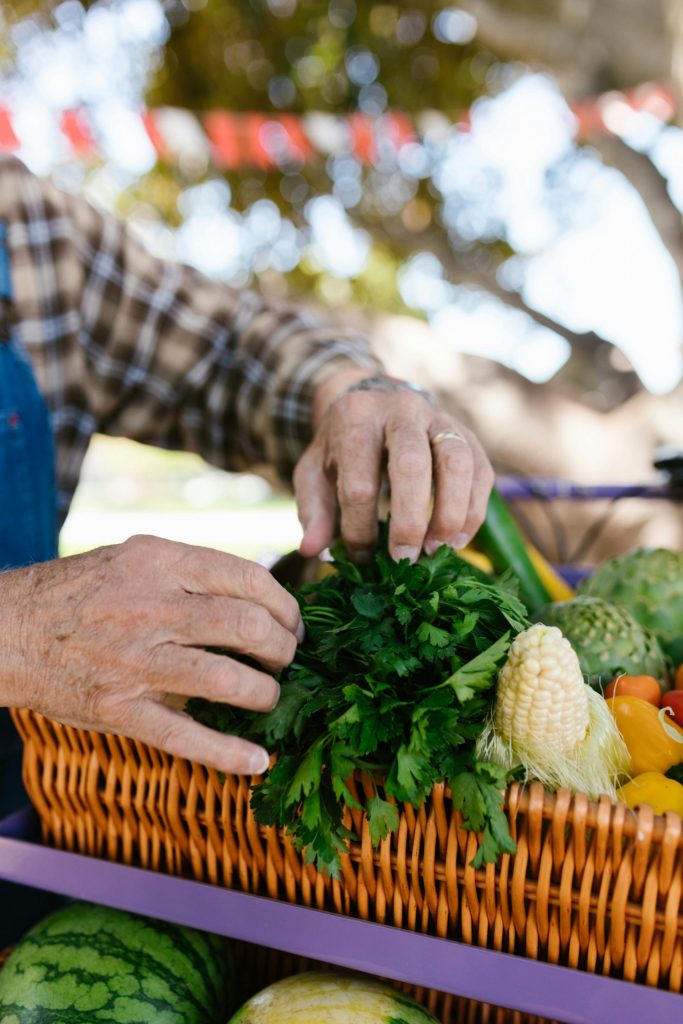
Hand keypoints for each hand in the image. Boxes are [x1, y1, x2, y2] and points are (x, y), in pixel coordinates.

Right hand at [1, 536, 303, 773]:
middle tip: (287, 657)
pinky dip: (229, 753)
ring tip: (270, 694)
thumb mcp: (136, 558)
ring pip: (226, 679)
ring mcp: (135, 661)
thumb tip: (261, 595)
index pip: (247, 577)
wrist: (9, 631)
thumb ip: (192, 572)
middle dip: (283, 647)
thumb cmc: (81, 593)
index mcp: (159, 562)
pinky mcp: (120, 709)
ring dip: (265, 692)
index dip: (284, 604)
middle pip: (247, 626)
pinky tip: (257, 760)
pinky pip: (186, 736)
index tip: (292, 622)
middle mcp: (150, 607)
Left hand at [294, 370, 493, 561]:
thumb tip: (313, 549)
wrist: (375, 399)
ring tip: (435, 550)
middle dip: (409, 521)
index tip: (360, 557)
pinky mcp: (468, 434)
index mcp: (357, 418)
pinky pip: (481, 472)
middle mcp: (402, 409)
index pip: (359, 481)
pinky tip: (456, 540)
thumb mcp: (314, 470)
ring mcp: (440, 418)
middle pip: (412, 464)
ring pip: (457, 463)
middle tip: (403, 561)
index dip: (359, 527)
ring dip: (450, 514)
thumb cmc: (342, 444)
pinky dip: (473, 511)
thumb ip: (313, 508)